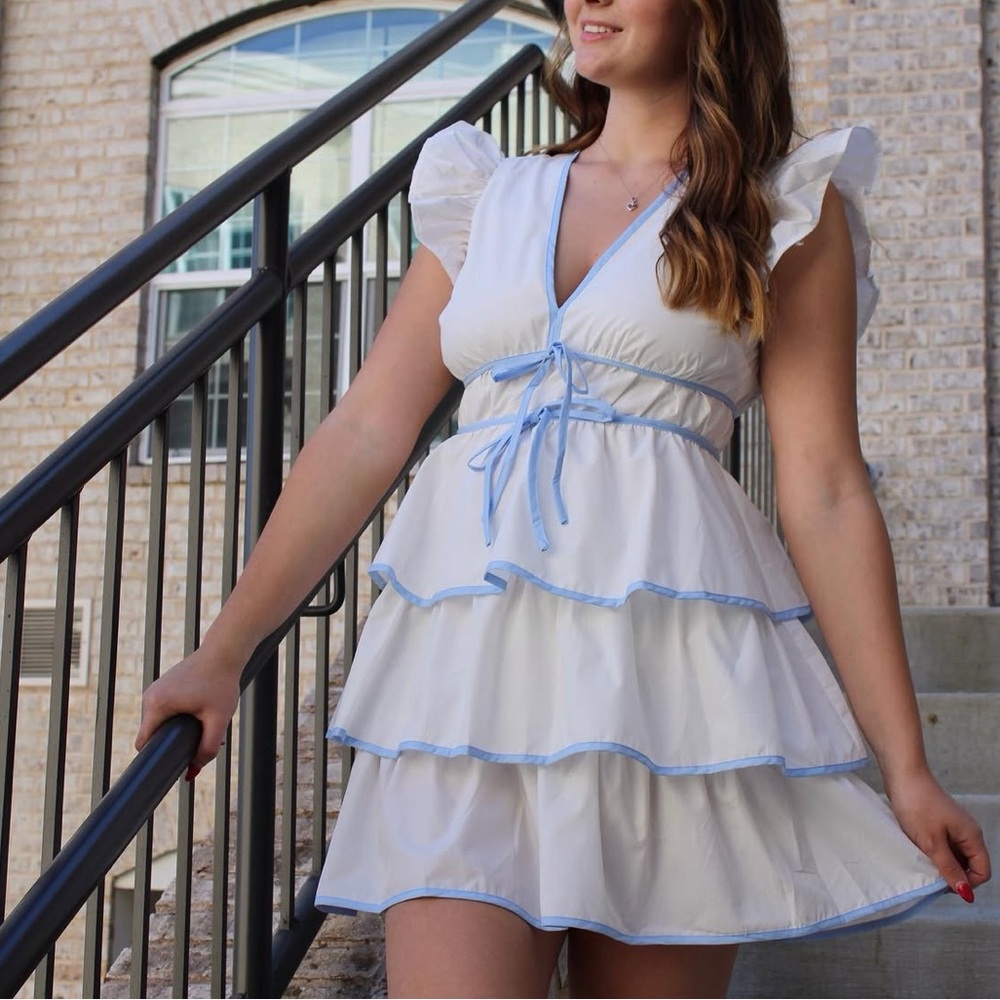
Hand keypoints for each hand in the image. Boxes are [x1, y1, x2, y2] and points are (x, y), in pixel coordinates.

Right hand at [135, 646, 241, 773]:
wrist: (224, 652)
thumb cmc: (222, 682)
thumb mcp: (218, 719)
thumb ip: (207, 748)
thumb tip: (193, 771)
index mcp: (156, 705)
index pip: (144, 743)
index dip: (156, 758)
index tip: (170, 767)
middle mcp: (150, 697)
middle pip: (154, 734)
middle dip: (175, 743)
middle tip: (202, 744)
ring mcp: (155, 690)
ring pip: (162, 722)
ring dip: (180, 729)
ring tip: (207, 724)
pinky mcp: (164, 686)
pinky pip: (166, 710)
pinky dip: (181, 717)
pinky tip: (202, 714)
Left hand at [887, 768, 991, 901]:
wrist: (902, 774)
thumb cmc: (917, 804)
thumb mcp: (932, 842)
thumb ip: (949, 868)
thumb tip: (966, 893)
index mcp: (972, 836)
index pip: (982, 871)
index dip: (966, 882)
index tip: (942, 883)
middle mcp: (967, 832)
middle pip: (968, 864)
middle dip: (952, 873)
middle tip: (929, 872)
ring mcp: (952, 826)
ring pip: (953, 855)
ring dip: (940, 861)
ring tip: (921, 860)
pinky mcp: (938, 822)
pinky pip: (941, 844)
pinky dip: (932, 850)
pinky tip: (917, 849)